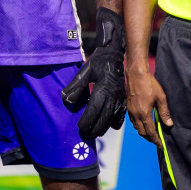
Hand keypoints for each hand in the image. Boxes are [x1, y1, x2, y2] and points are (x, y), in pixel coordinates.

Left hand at [60, 7, 126, 140]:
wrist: (115, 54)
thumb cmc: (99, 62)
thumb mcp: (84, 71)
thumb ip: (76, 86)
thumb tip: (67, 100)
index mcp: (102, 89)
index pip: (94, 110)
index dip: (87, 121)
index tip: (80, 128)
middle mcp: (113, 96)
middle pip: (104, 118)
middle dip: (94, 129)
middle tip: (85, 135)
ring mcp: (120, 98)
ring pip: (113, 118)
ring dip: (104, 127)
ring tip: (95, 133)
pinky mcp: (124, 98)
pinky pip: (121, 114)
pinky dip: (115, 122)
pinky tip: (110, 125)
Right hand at [126, 66, 170, 145]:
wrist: (136, 75)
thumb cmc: (150, 85)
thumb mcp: (161, 98)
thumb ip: (164, 112)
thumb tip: (169, 124)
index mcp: (144, 113)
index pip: (150, 131)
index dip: (156, 139)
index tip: (160, 145)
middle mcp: (136, 115)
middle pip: (142, 132)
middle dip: (149, 138)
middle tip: (157, 140)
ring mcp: (131, 112)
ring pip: (136, 128)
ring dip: (144, 133)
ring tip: (152, 134)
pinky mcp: (129, 108)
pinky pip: (133, 122)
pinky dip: (139, 126)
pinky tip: (144, 123)